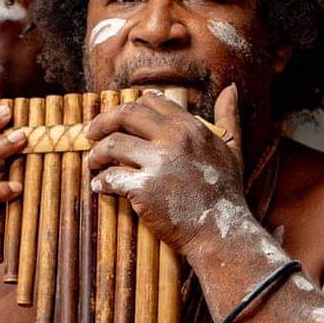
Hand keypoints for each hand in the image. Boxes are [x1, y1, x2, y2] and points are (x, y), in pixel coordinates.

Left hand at [86, 85, 243, 256]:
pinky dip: (100, 182)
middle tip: (90, 133)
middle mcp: (174, 140)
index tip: (119, 118)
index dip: (131, 107)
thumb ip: (229, 117)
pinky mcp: (144, 189)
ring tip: (94, 163)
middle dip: (102, 122)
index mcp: (191, 128)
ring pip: (112, 144)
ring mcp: (158, 164)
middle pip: (126, 115)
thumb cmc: (226, 194)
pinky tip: (99, 187)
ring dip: (97, 153)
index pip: (152, 102)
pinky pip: (111, 178)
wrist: (221, 233)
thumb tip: (231, 89)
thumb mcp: (233, 149)